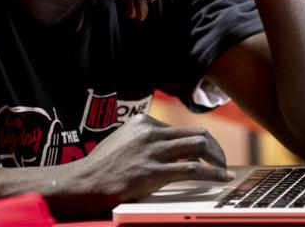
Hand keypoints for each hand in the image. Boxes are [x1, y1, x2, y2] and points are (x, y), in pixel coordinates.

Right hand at [65, 114, 233, 215]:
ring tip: (224, 169)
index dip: (200, 142)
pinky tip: (222, 178)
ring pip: (198, 146)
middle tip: (221, 160)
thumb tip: (180, 151)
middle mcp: (150, 131)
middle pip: (196, 133)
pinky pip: (192, 170)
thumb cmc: (102, 165)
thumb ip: (150, 140)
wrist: (81, 183)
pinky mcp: (152, 171)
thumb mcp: (126, 141)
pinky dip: (212, 174)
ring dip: (217, 158)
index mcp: (144, 121)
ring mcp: (152, 150)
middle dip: (214, 147)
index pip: (182, 129)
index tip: (208, 153)